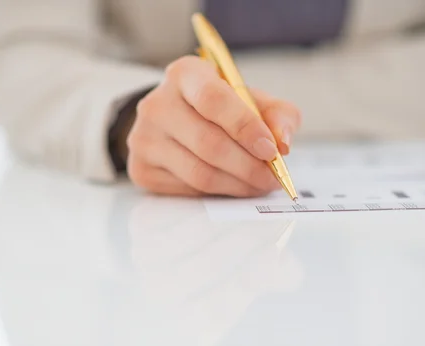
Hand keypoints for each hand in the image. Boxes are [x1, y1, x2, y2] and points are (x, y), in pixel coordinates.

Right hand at [126, 56, 301, 196]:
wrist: (175, 120)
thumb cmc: (219, 109)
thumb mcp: (252, 100)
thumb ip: (277, 115)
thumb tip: (283, 143)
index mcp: (185, 74)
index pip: (214, 100)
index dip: (245, 128)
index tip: (271, 150)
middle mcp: (157, 104)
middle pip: (208, 143)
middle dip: (248, 166)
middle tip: (272, 178)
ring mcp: (144, 138)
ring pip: (199, 173)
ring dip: (237, 184)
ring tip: (259, 184)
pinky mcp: (141, 169)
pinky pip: (188, 189)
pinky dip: (218, 193)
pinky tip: (232, 186)